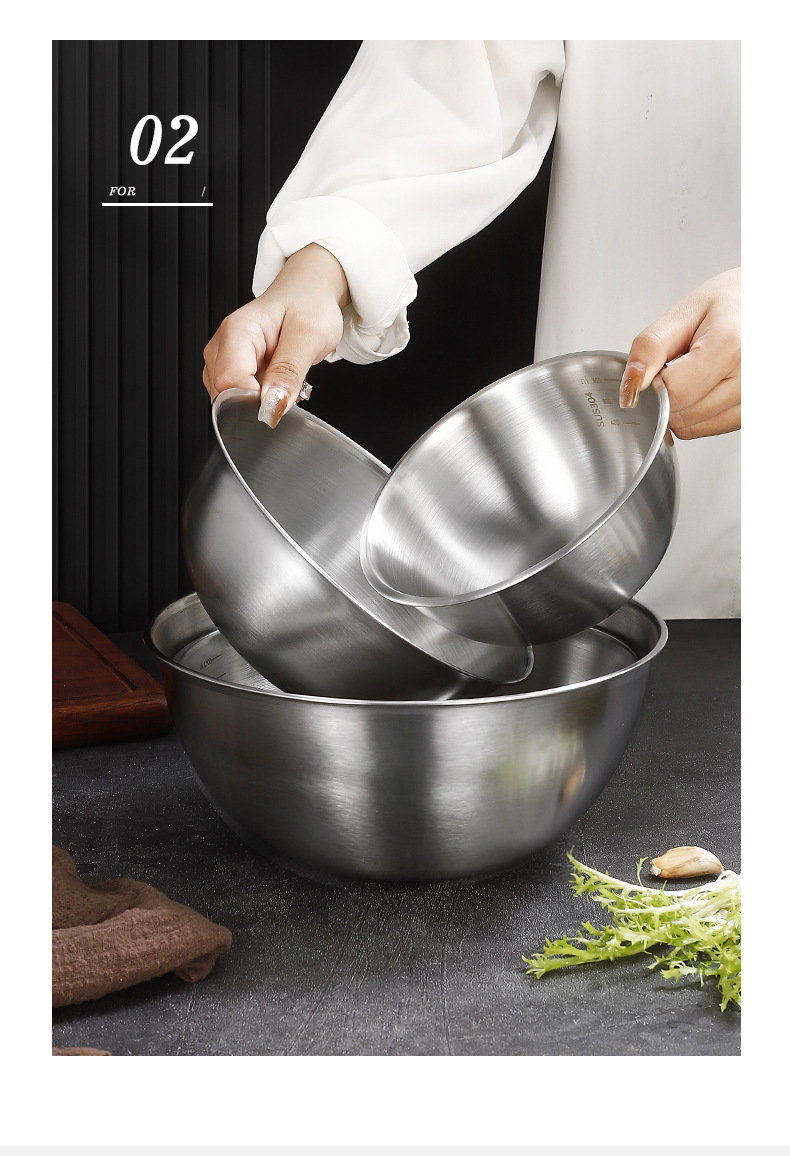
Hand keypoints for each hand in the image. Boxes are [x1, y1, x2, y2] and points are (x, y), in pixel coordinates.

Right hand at [202, 244, 349, 426]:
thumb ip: (289, 372)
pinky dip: (258, 399)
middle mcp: (223, 345)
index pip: (230, 382)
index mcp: (238, 331)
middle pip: (225, 395)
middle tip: (287, 385)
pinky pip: (237, 398)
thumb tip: (272, 407)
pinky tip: (273, 382)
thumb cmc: (309, 306)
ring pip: (229, 401)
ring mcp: (223, 358)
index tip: (281, 400)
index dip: (255, 401)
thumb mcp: (310, 336)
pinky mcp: (230, 369)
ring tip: (281, 379)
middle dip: (257, 404)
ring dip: (258, 402)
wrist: (307, 293)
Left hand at [619, 268, 739, 438]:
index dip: (655, 383)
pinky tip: (708, 386)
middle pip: (681, 415)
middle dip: (667, 394)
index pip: (674, 393)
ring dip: (682, 406)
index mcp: (731, 346)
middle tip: (683, 364)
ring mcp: (755, 400)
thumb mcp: (685, 312)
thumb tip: (631, 386)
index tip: (660, 366)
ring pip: (692, 428)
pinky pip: (709, 429)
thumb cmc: (730, 304)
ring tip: (699, 373)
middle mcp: (750, 378)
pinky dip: (698, 414)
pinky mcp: (753, 414)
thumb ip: (651, 347)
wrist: (766, 304)